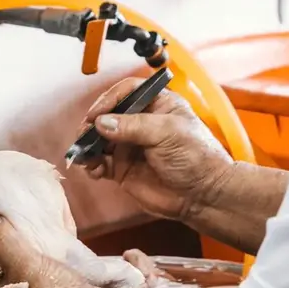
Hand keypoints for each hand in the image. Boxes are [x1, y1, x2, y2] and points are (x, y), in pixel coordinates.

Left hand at [0, 213, 109, 287]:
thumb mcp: (19, 261)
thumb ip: (3, 242)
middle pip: (8, 276)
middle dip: (10, 257)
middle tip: (11, 234)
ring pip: (30, 277)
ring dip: (33, 260)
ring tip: (32, 238)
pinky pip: (49, 278)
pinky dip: (49, 264)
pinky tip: (52, 250)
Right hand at [79, 77, 232, 219]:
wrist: (203, 195)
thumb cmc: (197, 157)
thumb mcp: (167, 133)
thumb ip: (133, 126)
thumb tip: (101, 123)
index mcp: (157, 104)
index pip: (126, 92)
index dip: (108, 99)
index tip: (96, 114)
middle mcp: (140, 123)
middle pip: (107, 115)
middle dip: (92, 124)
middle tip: (85, 135)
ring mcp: (130, 146)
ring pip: (99, 140)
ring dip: (88, 145)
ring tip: (86, 155)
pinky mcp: (123, 168)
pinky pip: (100, 163)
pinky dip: (92, 165)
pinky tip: (94, 170)